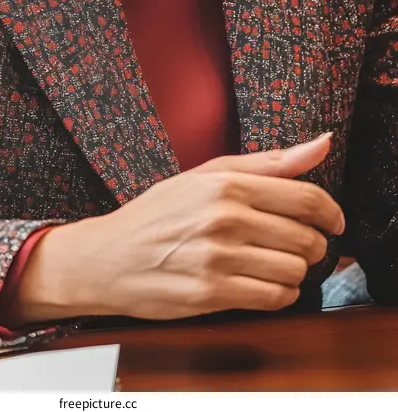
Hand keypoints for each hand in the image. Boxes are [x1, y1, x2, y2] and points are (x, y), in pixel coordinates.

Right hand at [10, 133, 343, 323]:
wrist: (108, 257)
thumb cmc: (157, 214)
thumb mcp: (207, 174)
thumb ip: (268, 162)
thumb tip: (322, 144)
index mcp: (226, 184)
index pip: (305, 197)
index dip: (332, 212)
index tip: (335, 221)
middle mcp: (224, 218)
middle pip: (305, 237)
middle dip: (312, 245)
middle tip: (299, 245)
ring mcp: (218, 258)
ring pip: (294, 270)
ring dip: (295, 271)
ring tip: (275, 264)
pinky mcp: (211, 294)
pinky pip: (274, 298)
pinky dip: (280, 295)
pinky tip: (264, 284)